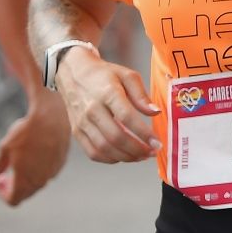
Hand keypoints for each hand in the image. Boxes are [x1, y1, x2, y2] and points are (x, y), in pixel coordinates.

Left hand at [0, 89, 70, 204]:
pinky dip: (40, 169)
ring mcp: (53, 171)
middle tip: (6, 173)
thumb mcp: (5, 148)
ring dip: (28, 178)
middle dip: (15, 186)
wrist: (50, 117)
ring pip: (39, 183)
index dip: (3, 194)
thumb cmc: (25, 132)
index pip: (13, 200)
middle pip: (26, 194)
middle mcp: (41, 180)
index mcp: (25, 180)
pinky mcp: (62, 162)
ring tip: (20, 161)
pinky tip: (35, 154)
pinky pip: (49, 172)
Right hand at [55, 47, 159, 163]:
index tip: (157, 143)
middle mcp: (92, 109)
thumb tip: (155, 112)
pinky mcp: (76, 131)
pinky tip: (124, 156)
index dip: (143, 133)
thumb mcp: (127, 76)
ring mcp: (82, 122)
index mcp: (107, 93)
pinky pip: (92, 152)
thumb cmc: (104, 74)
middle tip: (152, 152)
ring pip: (104, 148)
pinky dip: (110, 159)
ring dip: (125, 157)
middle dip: (137, 149)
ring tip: (141, 156)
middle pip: (115, 137)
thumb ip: (141, 95)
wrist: (73, 73)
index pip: (127, 117)